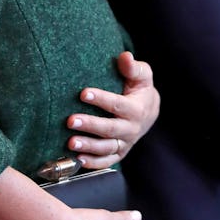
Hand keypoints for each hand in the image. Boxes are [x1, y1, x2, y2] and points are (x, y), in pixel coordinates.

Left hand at [67, 51, 159, 166]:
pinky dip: (93, 162)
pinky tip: (78, 159)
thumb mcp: (142, 75)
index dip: (101, 99)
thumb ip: (133, 67)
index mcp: (137, 109)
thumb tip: (125, 56)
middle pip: (110, 129)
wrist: (149, 110)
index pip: (118, 105)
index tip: (83, 93)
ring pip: (106, 147)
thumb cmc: (140, 88)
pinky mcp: (119, 153)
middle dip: (90, 125)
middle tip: (70, 121)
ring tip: (70, 142)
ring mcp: (125, 143)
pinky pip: (107, 161)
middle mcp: (132, 129)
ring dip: (88, 146)